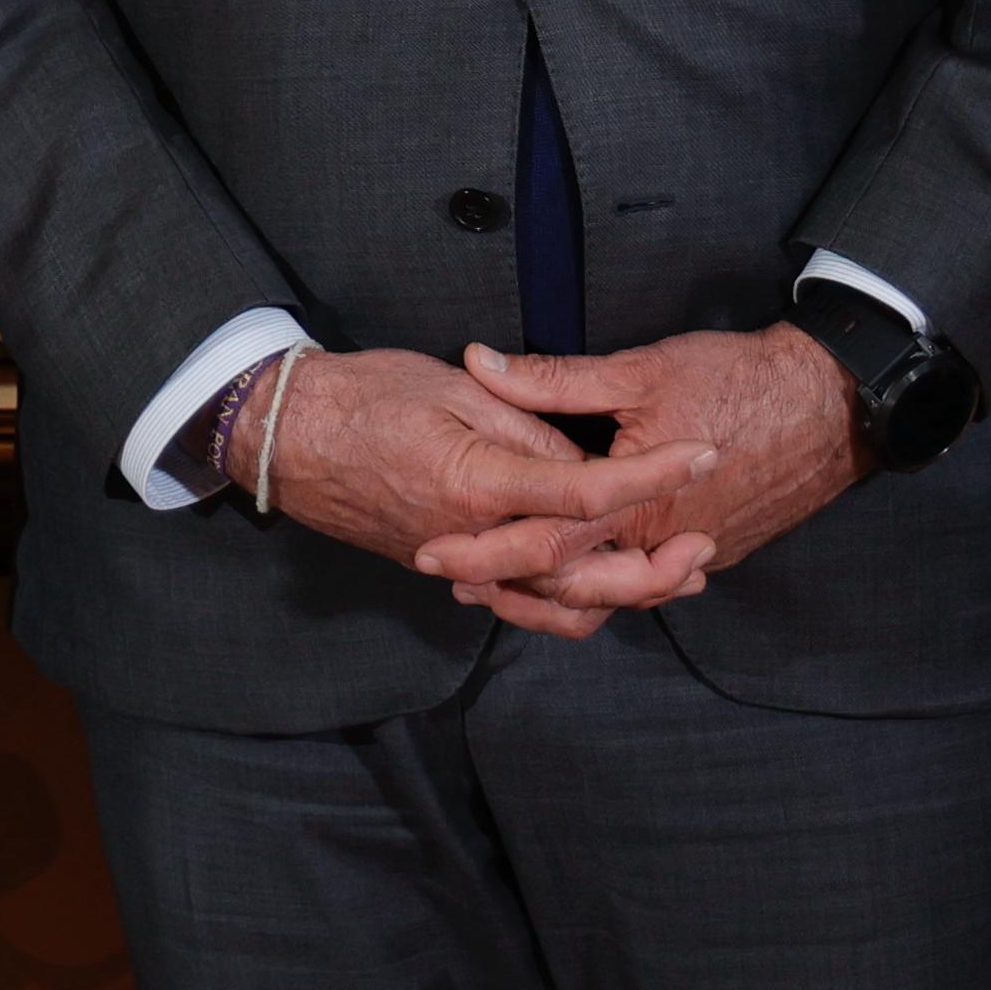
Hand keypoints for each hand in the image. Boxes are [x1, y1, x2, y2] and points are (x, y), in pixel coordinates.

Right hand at [249, 345, 714, 628]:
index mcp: (475, 481)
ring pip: (549, 602)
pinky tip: (602, 584)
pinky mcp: (443, 565)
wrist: (286, 435)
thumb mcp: (453, 387)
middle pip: (575, 572)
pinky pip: (515, 601)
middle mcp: (468, 536)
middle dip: (650, 568)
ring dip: (619, 595)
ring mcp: (453, 559)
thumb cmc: (364, 395)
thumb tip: (584, 452)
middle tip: (703, 548)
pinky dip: (565, 603)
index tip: (699, 454)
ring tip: (676, 574)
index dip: (649, 474)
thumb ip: (527, 422)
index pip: (581, 488)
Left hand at [456, 326, 854, 630]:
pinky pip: (647, 580)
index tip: (432, 550)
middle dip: (508, 587)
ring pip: (611, 594)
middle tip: (453, 578)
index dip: (482, 551)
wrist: (832, 403)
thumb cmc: (738, 380)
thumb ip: (552, 380)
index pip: (542, 545)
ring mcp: (694, 555)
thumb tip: (479, 363)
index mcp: (635, 510)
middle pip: (572, 589)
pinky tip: (573, 566)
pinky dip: (604, 580)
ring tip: (497, 581)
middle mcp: (662, 547)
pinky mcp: (717, 550)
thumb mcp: (638, 372)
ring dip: (552, 590)